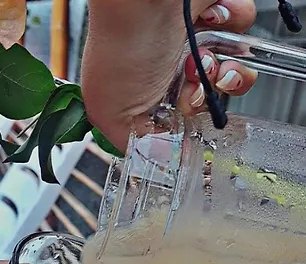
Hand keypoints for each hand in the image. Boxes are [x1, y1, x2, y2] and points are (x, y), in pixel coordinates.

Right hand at [82, 0, 257, 150]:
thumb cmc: (120, 48)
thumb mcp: (110, 113)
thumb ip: (131, 142)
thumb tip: (157, 160)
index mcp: (142, 95)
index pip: (175, 123)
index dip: (185, 126)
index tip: (182, 118)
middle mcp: (166, 71)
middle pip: (207, 100)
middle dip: (205, 96)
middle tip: (192, 83)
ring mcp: (192, 44)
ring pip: (231, 70)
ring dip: (223, 68)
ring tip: (204, 54)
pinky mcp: (214, 17)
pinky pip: (241, 30)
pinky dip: (232, 26)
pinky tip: (208, 24)